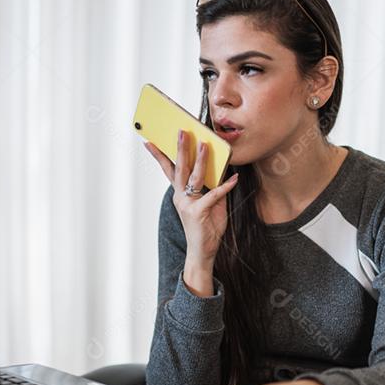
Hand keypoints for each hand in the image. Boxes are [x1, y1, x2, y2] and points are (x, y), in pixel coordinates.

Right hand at [144, 131, 238, 265]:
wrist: (203, 252)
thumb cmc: (206, 228)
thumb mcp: (210, 204)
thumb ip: (212, 187)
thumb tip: (222, 169)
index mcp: (180, 194)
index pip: (169, 171)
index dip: (160, 156)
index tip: (150, 141)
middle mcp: (181, 197)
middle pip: (179, 169)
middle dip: (180, 149)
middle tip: (181, 132)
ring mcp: (188, 205)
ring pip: (193, 177)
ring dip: (200, 160)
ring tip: (204, 144)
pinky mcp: (199, 212)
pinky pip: (213, 195)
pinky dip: (225, 186)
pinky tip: (234, 178)